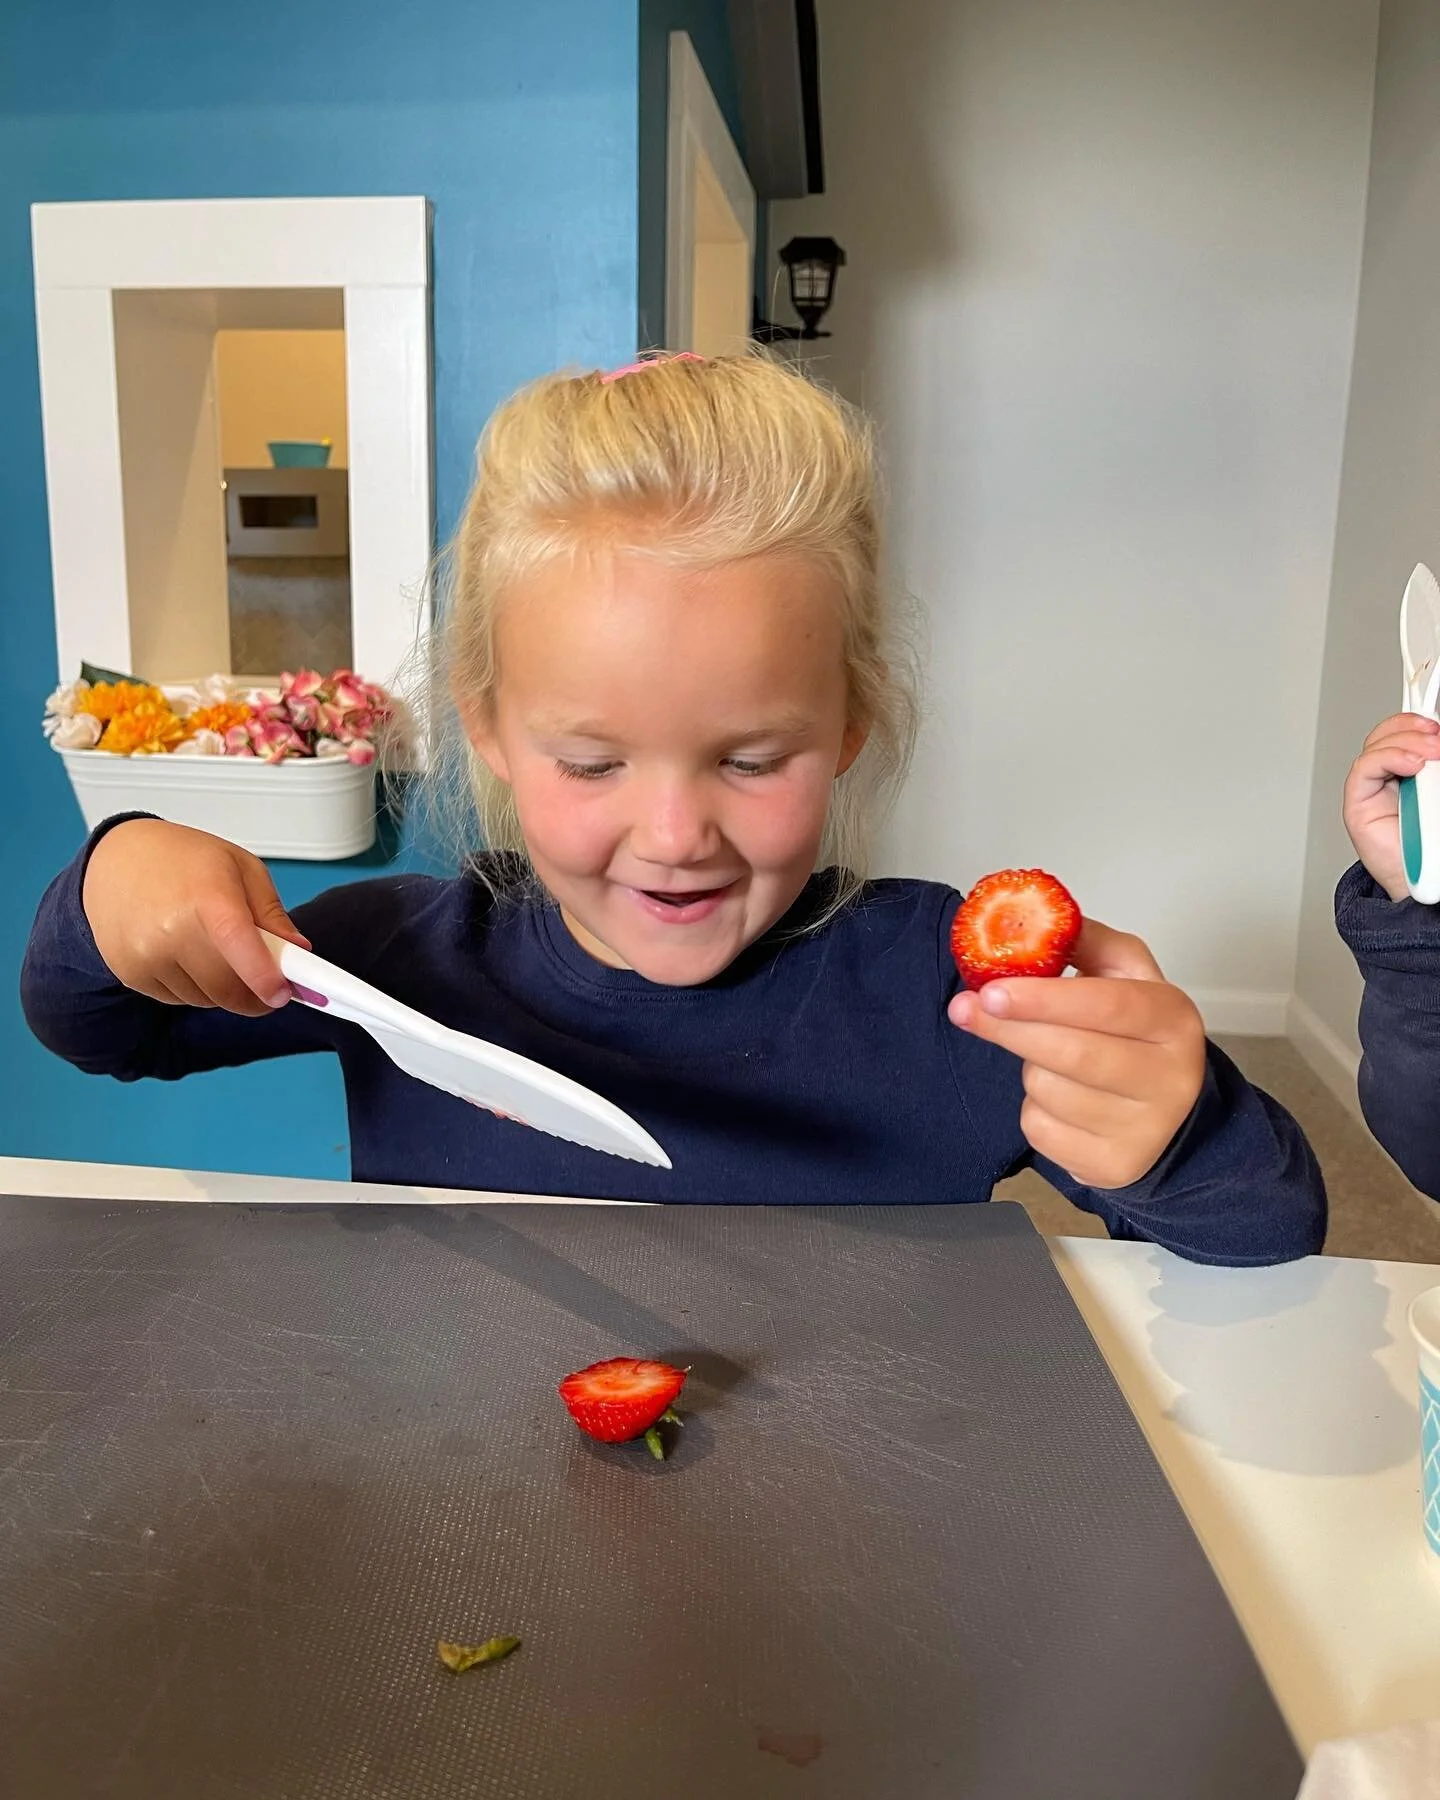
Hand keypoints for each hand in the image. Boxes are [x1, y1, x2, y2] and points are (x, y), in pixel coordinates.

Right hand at [82, 819, 308, 1013]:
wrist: (117, 859)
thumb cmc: (184, 859)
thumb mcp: (242, 869)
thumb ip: (272, 914)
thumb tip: (297, 953)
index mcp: (207, 896)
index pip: (240, 946)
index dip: (265, 977)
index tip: (283, 994)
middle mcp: (170, 928)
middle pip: (226, 989)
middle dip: (255, 994)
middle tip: (268, 981)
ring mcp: (145, 954)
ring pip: (205, 999)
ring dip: (224, 989)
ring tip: (217, 951)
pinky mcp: (130, 974)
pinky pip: (178, 1000)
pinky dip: (194, 988)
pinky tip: (187, 956)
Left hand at [948, 920, 1205, 1189]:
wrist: (1173, 1116)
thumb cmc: (1140, 1036)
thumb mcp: (1129, 976)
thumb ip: (1086, 942)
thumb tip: (1035, 921)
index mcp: (1174, 1019)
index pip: (1107, 1005)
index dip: (1044, 998)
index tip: (993, 989)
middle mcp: (1169, 1078)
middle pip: (1073, 1053)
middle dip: (1011, 1029)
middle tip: (970, 1009)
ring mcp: (1145, 1129)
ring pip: (1049, 1092)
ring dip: (1029, 1070)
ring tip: (1049, 1059)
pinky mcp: (1115, 1167)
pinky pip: (1042, 1132)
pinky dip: (1034, 1110)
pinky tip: (1059, 1099)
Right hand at [1343, 712, 1439, 900]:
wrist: (1424, 888)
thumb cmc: (1434, 848)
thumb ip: (1438, 775)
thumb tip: (1439, 743)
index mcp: (1416, 773)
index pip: (1410, 733)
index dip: (1418, 719)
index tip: (1435, 717)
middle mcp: (1392, 777)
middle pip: (1389, 732)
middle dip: (1414, 726)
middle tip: (1437, 736)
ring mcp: (1373, 789)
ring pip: (1376, 745)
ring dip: (1405, 742)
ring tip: (1430, 755)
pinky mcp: (1358, 803)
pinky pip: (1364, 768)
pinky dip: (1387, 759)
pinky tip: (1411, 765)